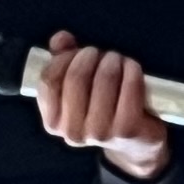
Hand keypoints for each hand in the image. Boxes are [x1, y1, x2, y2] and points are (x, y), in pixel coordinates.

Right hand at [30, 27, 170, 182]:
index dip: (64, 58)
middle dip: (90, 56)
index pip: (49, 81)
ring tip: (117, 59)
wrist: (134, 144)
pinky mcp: (127, 129)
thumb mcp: (77, 89)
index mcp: (53, 123)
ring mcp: (100, 133)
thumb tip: (60, 38)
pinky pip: (129, 87)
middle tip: (101, 53)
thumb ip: (62, 60)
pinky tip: (132, 67)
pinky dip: (131, 70)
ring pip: (103, 79)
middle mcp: (73, 132)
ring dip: (112, 60)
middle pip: (76, 78)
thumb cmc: (101, 110)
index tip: (78, 52)